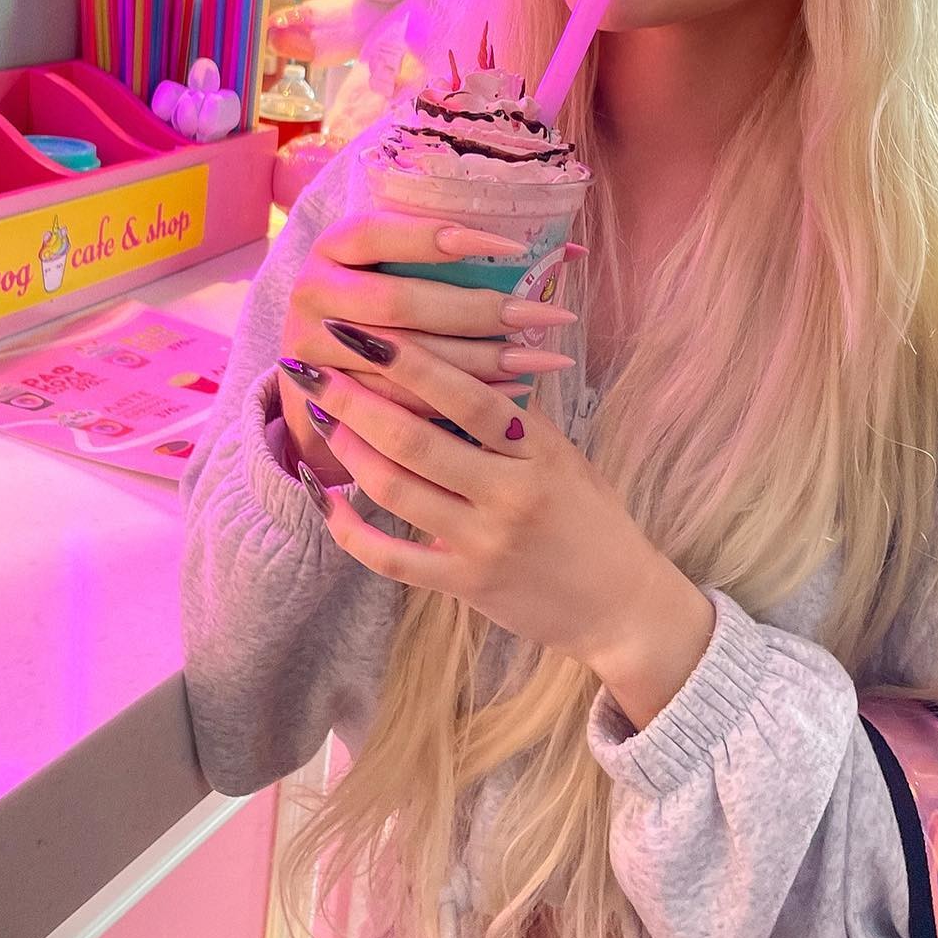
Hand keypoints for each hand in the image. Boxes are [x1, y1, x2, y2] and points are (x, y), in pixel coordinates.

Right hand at [279, 210, 579, 485]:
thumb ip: (468, 252)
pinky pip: (404, 401)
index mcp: (334, 245)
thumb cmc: (381, 299)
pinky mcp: (328, 397)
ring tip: (545, 358)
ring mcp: (313, 347)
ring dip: (482, 360)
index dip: (441, 239)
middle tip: (547, 315)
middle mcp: (314, 290)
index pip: (383, 232)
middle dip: (480, 311)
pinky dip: (461, 396)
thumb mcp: (401, 265)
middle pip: (401, 303)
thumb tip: (571, 250)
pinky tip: (515, 392)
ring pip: (406, 358)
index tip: (512, 248)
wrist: (316, 365)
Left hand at [281, 327, 714, 725]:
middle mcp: (511, 494)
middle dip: (357, 400)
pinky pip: (390, 557)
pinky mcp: (464, 585)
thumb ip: (512, 421)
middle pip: (416, 440)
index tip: (367, 332)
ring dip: (349, 450)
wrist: (620, 606)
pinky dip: (348, 526)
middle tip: (316, 369)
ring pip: (396, 489)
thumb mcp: (564, 457)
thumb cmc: (590, 519)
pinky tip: (324, 496)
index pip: (468, 396)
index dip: (412, 362)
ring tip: (321, 418)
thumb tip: (449, 363)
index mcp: (539, 451)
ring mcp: (485, 542)